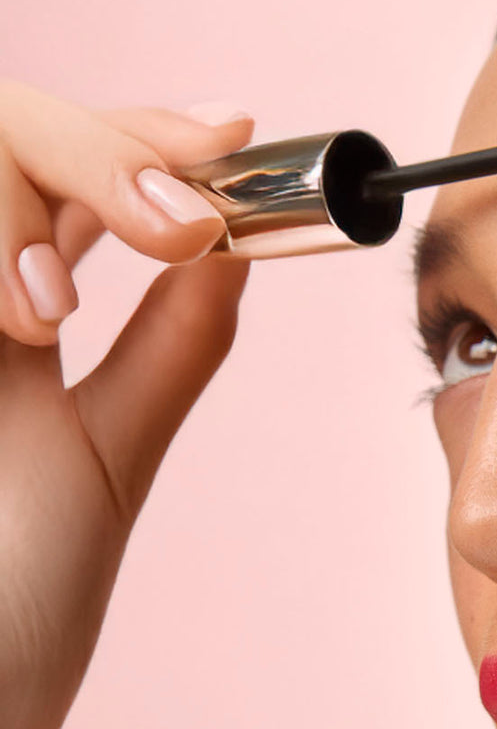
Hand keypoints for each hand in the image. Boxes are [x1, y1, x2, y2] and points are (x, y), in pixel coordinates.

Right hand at [0, 81, 254, 728]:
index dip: (141, 132)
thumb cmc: (16, 598)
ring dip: (15, 206)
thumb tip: (240, 241)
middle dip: (90, 150)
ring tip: (41, 315)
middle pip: (5, 130)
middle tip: (172, 225)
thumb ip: (166, 343)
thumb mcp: (105, 454)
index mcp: (9, 304)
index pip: (64, 169)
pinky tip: (15, 320)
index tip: (232, 135)